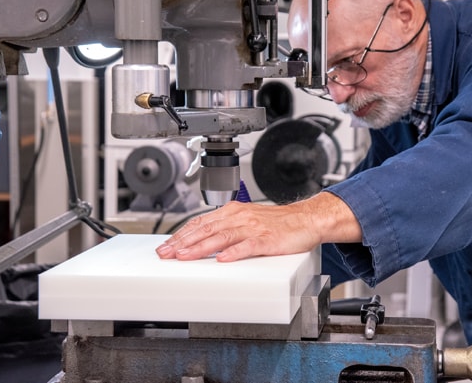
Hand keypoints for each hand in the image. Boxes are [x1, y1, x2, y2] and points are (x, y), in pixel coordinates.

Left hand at [155, 191, 361, 261]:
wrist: (306, 219)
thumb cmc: (277, 223)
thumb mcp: (247, 220)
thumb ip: (226, 228)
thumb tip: (202, 241)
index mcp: (233, 212)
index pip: (201, 222)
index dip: (182, 234)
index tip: (166, 246)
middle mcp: (240, 217)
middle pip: (207, 229)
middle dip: (184, 242)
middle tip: (166, 254)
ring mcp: (254, 228)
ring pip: (223, 237)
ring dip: (201, 247)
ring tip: (185, 256)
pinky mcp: (268, 239)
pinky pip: (249, 246)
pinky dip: (235, 253)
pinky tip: (223, 259)